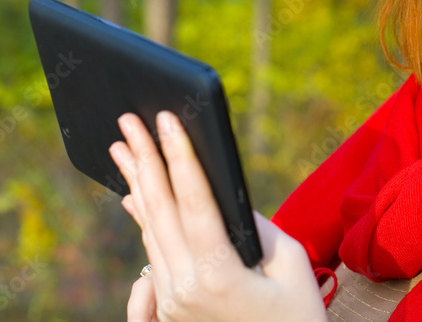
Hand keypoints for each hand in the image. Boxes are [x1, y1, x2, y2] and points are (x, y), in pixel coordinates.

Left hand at [109, 111, 327, 321]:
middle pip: (160, 213)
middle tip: (127, 121)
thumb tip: (222, 197)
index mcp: (220, 276)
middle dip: (145, 160)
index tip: (166, 119)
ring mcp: (172, 304)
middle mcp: (186, 291)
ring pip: (150, 231)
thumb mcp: (291, 263)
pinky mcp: (169, 312)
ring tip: (123, 148)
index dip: (179, 156)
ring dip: (138, 185)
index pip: (193, 203)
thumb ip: (256, 226)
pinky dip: (144, 220)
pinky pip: (152, 255)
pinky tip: (132, 197)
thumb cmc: (297, 315)